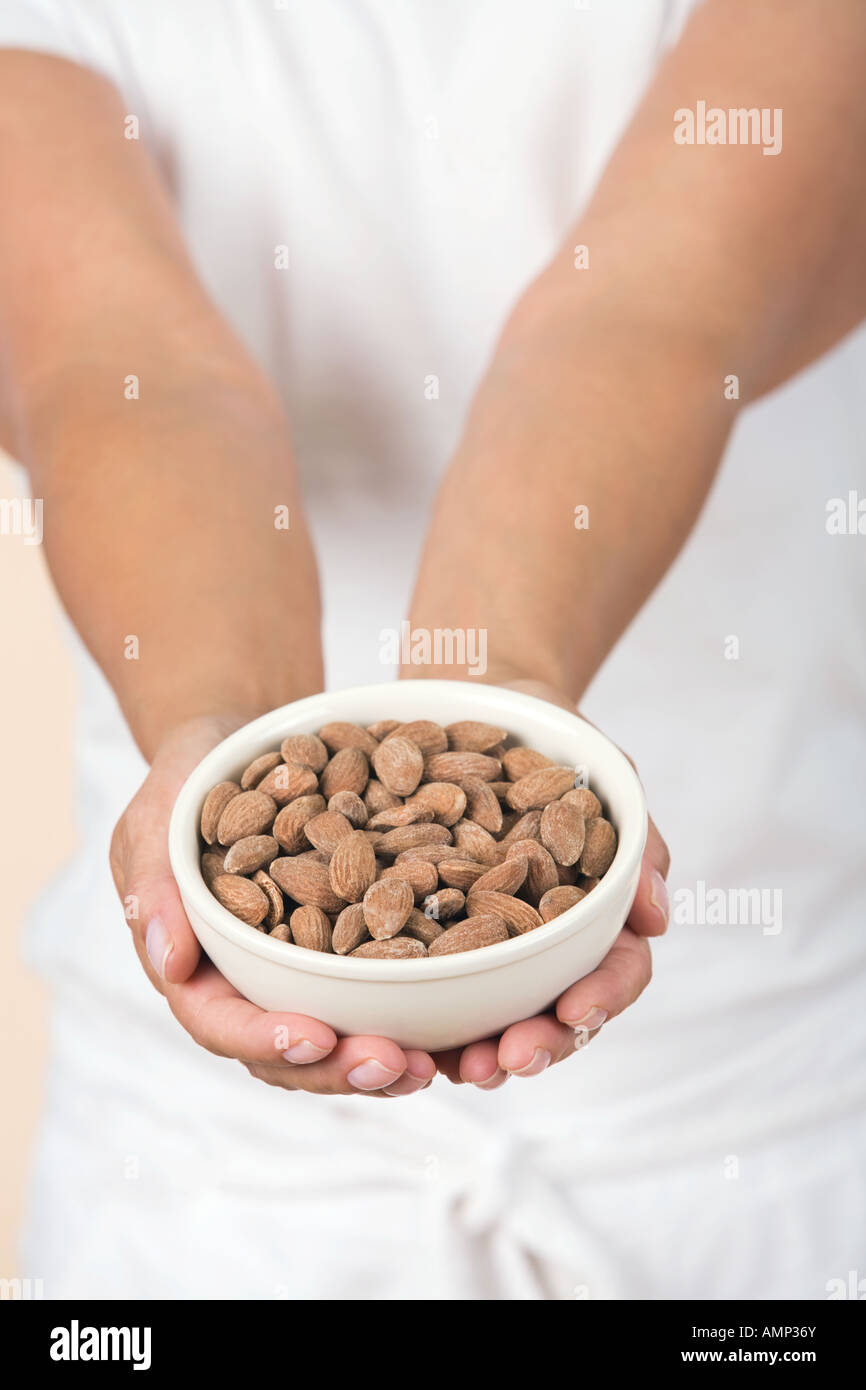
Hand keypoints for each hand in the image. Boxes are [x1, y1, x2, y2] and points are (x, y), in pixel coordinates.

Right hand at [109, 715, 435, 1097]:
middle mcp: (251, 985)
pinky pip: (381, 992)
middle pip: (291, 1052)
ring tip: (435, 1063)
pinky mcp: (351, 950)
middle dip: (342, 1067)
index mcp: (196, 969)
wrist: (242, 746)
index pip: (223, 1024)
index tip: (318, 1038)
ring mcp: (304, 973)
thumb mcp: (157, 820)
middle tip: (398, 1064)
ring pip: (341, 1039)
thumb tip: (171, 963)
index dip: (269, 1040)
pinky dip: (416, 1015)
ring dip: (386, 1061)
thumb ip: (155, 888)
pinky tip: (460, 1025)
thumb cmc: (186, 782)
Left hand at [430, 679, 669, 1088]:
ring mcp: (488, 942)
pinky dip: (415, 1015)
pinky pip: (424, 983)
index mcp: (598, 911)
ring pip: (491, 1016)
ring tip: (452, 1067)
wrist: (482, 697)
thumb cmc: (557, 732)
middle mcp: (547, 940)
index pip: (617, 968)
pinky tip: (389, 1032)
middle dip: (536, 1045)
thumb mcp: (606, 766)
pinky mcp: (427, 931)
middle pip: (555, 1013)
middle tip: (505, 1060)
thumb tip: (657, 916)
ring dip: (475, 1050)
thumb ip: (635, 836)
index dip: (603, 997)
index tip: (576, 1009)